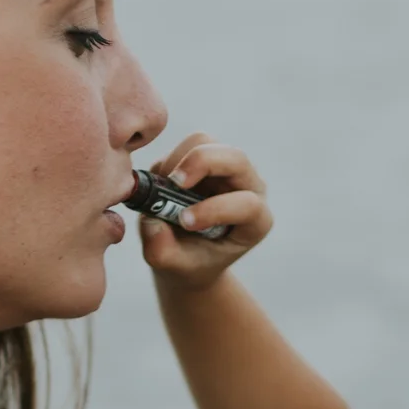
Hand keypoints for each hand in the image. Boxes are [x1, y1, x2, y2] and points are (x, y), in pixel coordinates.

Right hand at [138, 134, 271, 288]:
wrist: (187, 252)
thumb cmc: (190, 262)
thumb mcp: (174, 266)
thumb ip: (162, 251)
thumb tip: (152, 222)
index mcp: (255, 221)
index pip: (248, 205)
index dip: (216, 209)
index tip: (184, 222)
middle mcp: (250, 188)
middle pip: (235, 158)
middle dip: (202, 163)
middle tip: (172, 182)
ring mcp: (229, 169)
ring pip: (206, 142)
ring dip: (178, 161)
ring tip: (161, 190)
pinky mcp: (208, 156)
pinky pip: (186, 145)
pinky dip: (168, 161)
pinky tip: (162, 186)